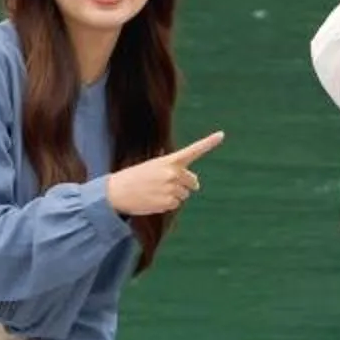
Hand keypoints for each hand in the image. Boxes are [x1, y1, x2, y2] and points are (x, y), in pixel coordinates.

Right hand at [106, 131, 223, 216]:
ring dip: (174, 194)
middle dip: (184, 184)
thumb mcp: (153, 166)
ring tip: (155, 191)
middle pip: (192, 182)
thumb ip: (174, 170)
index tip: (221, 135)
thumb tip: (194, 184)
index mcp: (170, 160)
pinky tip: (154, 199)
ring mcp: (172, 189)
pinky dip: (167, 204)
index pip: (193, 150)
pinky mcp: (168, 203)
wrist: (117, 191)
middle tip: (165, 184)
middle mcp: (173, 173)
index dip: (209, 142)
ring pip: (184, 195)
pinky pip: (176, 205)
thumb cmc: (136, 177)